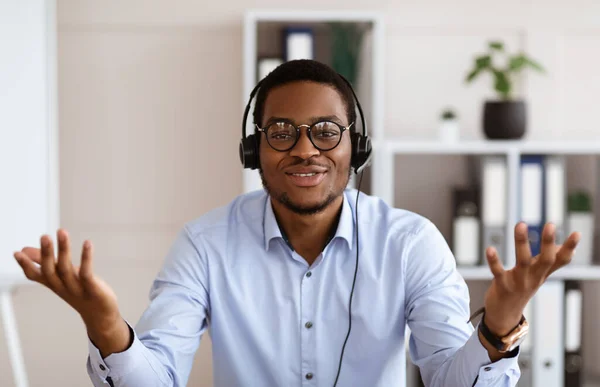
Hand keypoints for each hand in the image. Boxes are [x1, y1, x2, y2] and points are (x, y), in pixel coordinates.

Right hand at [13, 229, 120, 335]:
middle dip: (45, 254)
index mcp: (53, 283)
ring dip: (64, 250)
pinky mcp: (92, 289)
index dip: (25, 265)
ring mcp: (77, 289)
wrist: (100, 316)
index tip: (16, 252)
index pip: (35, 275)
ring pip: (67, 269)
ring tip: (62, 232)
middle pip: (50, 271)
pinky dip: (86, 258)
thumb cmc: (80, 292)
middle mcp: (62, 287)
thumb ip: (45, 263)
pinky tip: (87, 243)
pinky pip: (87, 273)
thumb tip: (26, 250)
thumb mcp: (61, 276)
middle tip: (44, 236)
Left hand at [482, 222, 579, 336]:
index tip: (577, 233)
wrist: (505, 315)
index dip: (570, 248)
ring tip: (521, 224)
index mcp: (542, 273)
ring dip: (521, 242)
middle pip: (545, 260)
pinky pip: (498, 272)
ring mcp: (518, 282)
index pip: (560, 261)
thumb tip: (565, 247)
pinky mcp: (502, 286)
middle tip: (551, 225)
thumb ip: (550, 263)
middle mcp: (533, 278)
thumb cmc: (522, 289)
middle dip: (548, 242)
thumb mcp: (538, 276)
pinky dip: (494, 261)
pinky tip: (490, 248)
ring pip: (523, 261)